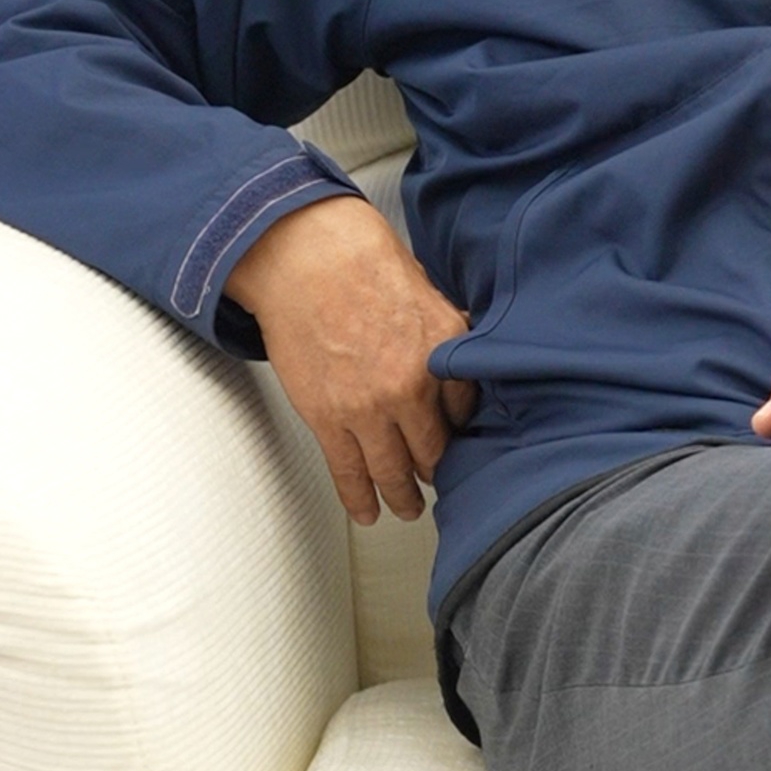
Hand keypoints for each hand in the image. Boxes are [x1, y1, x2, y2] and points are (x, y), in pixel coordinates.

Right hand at [224, 194, 476, 524]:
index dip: (461, 430)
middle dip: (435, 470)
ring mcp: (368, 409)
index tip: (456, 440)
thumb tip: (456, 366)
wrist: (305, 258)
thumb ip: (443, 337)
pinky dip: (359, 498)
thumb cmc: (362, 262)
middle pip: (432, 451)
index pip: (465, 412)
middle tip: (435, 482)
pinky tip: (368, 512)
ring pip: (392, 472)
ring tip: (408, 509)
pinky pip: (348, 472)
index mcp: (442, 353)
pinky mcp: (327, 419)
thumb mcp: (427, 294)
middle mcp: (411, 388)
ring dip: (402, 496)